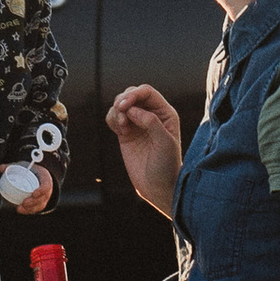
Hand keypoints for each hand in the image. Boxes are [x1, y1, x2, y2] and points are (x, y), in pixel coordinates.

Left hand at [13, 166, 55, 214]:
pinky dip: (29, 210)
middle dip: (33, 202)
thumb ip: (12, 166)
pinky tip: (21, 210)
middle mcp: (47, 188)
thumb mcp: (23, 165)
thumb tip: (1, 168)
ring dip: (30, 208)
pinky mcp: (40, 202)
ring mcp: (44, 197)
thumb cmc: (31, 170)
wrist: (37, 174)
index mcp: (45, 177)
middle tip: (24, 203)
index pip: (46, 185)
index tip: (33, 194)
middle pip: (43, 198)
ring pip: (40, 205)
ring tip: (20, 208)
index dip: (41, 190)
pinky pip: (36, 209)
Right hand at [106, 82, 182, 218]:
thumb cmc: (167, 166)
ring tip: (122, 126)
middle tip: (121, 112)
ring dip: (117, 110)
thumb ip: (151, 122)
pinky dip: (112, 119)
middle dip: (123, 100)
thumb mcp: (165, 143)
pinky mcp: (125, 134)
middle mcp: (151, 115)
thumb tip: (132, 109)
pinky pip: (113, 117)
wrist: (158, 187)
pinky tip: (120, 131)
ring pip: (120, 104)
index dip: (134, 94)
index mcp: (165, 113)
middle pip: (132, 94)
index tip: (125, 105)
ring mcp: (137, 124)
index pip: (147, 92)